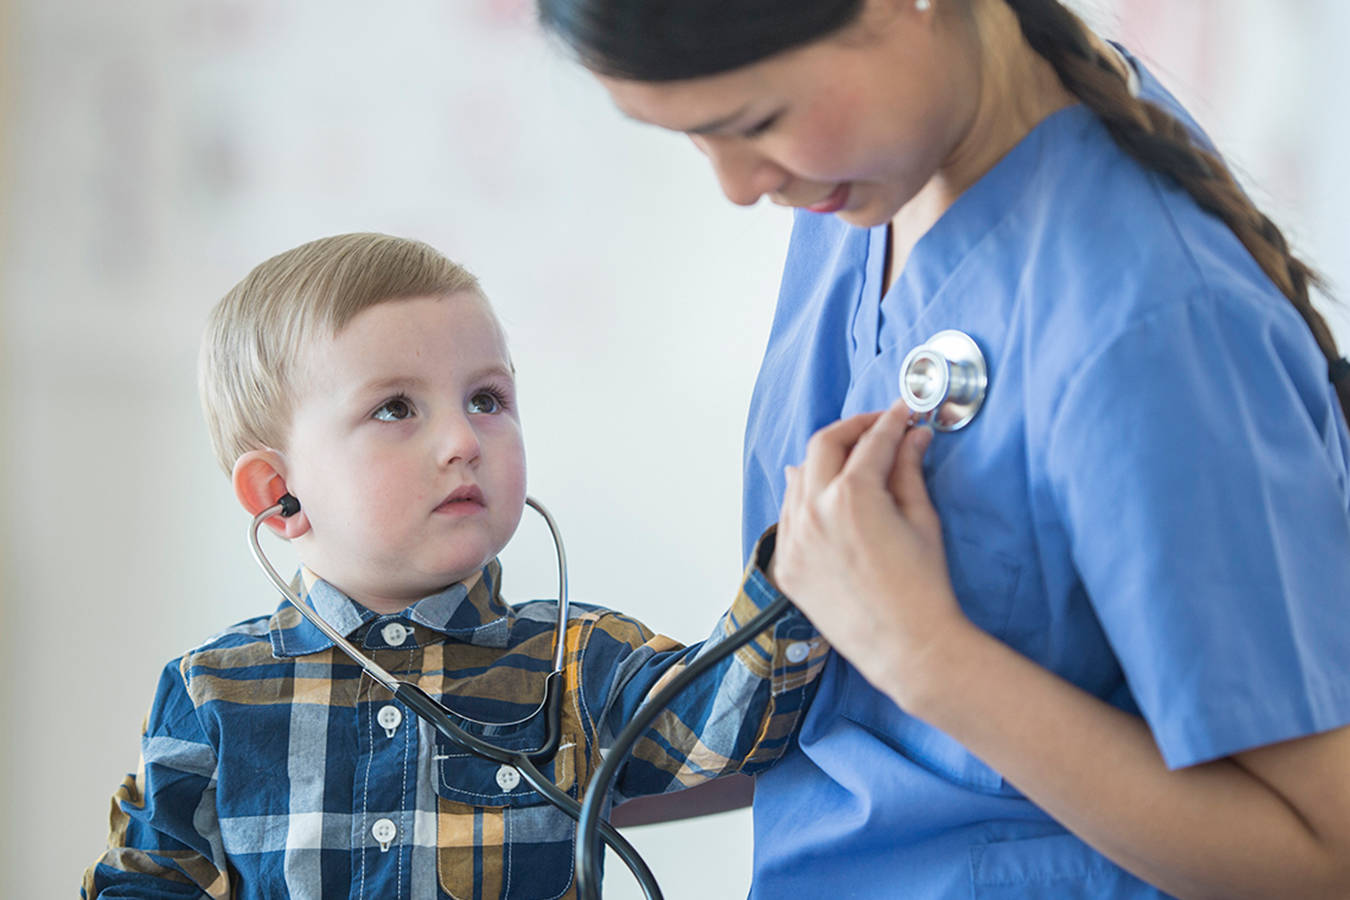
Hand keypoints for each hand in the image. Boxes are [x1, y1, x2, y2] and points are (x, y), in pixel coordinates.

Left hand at [770, 402, 972, 707]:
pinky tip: (827, 500)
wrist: (907, 646)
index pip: (871, 442)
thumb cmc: (923, 587)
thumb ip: (909, 470)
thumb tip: (913, 436)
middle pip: (823, 445)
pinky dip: (806, 499)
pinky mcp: (788, 565)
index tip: (902, 413)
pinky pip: (789, 516)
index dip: (890, 421)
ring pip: (799, 478)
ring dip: (825, 462)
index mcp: (852, 496)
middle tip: (877, 428)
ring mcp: (795, 539)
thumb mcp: (922, 519)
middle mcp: (814, 511)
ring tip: (853, 462)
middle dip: (852, 430)